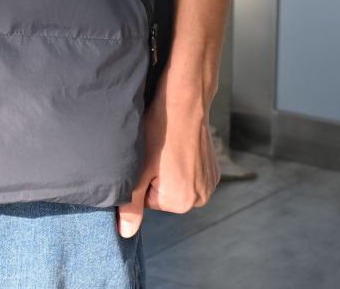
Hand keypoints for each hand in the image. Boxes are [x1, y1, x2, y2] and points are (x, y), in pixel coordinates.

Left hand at [119, 82, 219, 236]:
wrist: (185, 105)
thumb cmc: (157, 133)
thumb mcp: (138, 169)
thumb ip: (130, 205)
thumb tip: (125, 233)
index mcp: (181, 203)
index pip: (146, 201)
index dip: (139, 179)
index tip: (144, 160)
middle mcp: (200, 199)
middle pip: (162, 195)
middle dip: (154, 177)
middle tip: (154, 153)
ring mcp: (210, 185)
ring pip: (175, 184)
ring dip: (167, 170)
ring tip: (166, 149)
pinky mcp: (214, 172)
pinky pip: (188, 175)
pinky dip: (180, 164)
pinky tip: (178, 147)